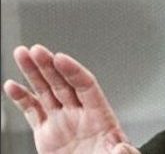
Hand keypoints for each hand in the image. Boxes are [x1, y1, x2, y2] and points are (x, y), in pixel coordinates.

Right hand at [3, 44, 139, 153]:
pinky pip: (32, 112)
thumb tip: (122, 147)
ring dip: (33, 73)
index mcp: (100, 116)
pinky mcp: (46, 135)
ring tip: (22, 54)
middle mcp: (80, 115)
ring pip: (46, 91)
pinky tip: (12, 86)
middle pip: (63, 83)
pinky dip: (21, 99)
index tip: (60, 58)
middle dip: (49, 65)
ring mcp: (62, 122)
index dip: (73, 71)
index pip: (86, 85)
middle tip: (37, 50)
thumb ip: (122, 151)